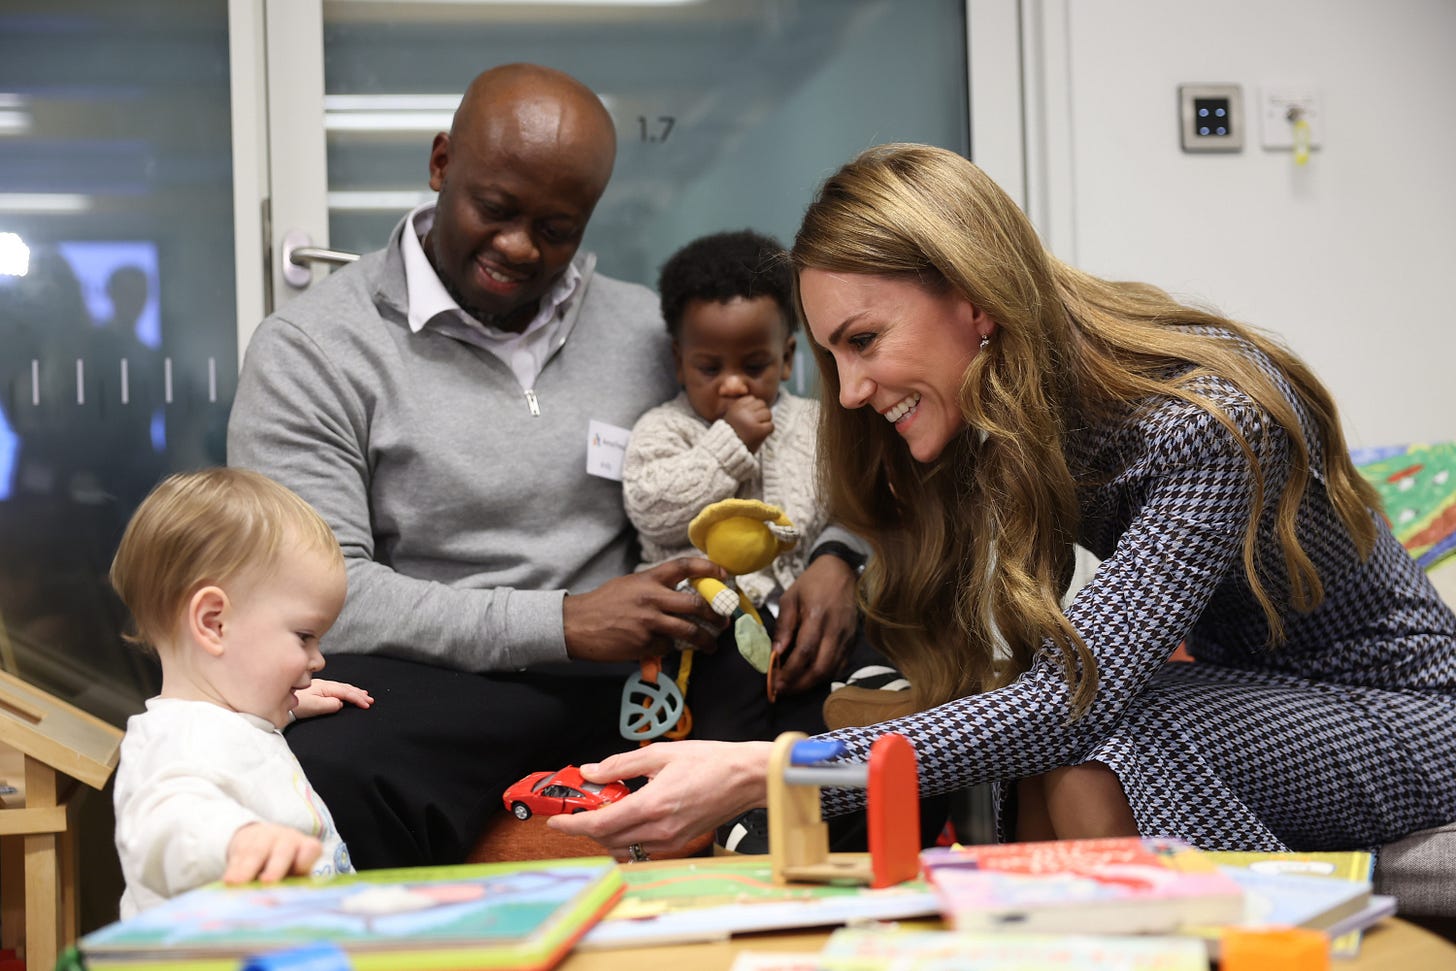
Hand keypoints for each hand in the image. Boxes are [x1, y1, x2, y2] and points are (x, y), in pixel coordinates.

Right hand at [224, 822, 321, 883]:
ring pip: (257, 852)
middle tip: (267, 882)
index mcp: (307, 848)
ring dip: (246, 869)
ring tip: (236, 884)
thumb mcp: (293, 877)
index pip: (310, 850)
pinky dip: (233, 869)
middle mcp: (289, 839)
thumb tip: (280, 909)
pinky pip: (239, 853)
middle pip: (283, 851)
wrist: (265, 845)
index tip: (296, 873)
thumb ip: (291, 890)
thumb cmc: (285, 870)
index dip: (304, 860)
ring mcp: (266, 836)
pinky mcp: (245, 840)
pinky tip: (228, 881)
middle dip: (275, 867)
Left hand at [293, 678, 373, 719]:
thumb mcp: (313, 706)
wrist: (280, 703)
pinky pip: (336, 689)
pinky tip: (345, 693)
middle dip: (358, 694)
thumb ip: (329, 704)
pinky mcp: (316, 691)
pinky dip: (345, 691)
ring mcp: (320, 687)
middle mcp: (324, 685)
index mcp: (325, 688)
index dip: (357, 698)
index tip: (367, 704)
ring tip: (363, 694)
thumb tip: (340, 703)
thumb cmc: (295, 706)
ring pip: (341, 688)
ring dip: (353, 691)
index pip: (345, 692)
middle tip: (370, 700)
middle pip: (345, 688)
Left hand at [546, 740, 772, 858]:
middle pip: (607, 840)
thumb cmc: (711, 762)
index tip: (556, 821)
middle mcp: (659, 829)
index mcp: (651, 805)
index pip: (600, 824)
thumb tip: (591, 772)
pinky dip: (626, 838)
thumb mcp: (661, 753)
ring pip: (623, 848)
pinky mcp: (680, 843)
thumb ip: (621, 764)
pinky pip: (643, 848)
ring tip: (602, 812)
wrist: (747, 778)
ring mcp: (671, 840)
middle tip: (576, 810)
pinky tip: (627, 819)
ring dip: (605, 835)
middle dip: (585, 828)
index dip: (573, 825)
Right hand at [564, 558, 728, 660]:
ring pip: (689, 631)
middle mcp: (652, 598)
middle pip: (695, 604)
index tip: (724, 574)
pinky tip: (669, 649)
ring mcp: (649, 623)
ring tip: (711, 645)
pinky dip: (671, 649)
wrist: (576, 624)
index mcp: (649, 579)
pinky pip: (668, 647)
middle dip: (715, 615)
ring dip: (705, 640)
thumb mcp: (630, 585)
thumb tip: (682, 595)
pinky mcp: (644, 644)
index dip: (707, 569)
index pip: (683, 567)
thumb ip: (655, 588)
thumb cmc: (603, 603)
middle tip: (723, 621)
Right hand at [722, 396, 773, 452]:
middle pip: (762, 404)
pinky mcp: (759, 431)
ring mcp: (751, 421)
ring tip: (758, 429)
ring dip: (766, 421)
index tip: (749, 417)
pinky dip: (768, 431)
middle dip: (761, 413)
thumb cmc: (730, 435)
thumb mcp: (731, 417)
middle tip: (757, 424)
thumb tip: (759, 402)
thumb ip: (742, 409)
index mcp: (735, 407)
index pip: (752, 398)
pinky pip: (771, 425)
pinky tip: (761, 435)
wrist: (726, 452)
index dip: (753, 408)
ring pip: (768, 413)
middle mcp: (743, 412)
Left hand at [771, 554, 858, 696]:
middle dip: (800, 684)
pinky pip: (841, 665)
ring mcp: (847, 637)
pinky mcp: (853, 640)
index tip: (775, 681)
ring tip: (794, 687)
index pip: (804, 652)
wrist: (841, 570)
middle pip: (820, 668)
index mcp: (817, 617)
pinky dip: (826, 676)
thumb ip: (784, 625)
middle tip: (783, 689)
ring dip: (811, 683)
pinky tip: (812, 677)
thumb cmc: (812, 583)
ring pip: (831, 670)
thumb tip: (776, 652)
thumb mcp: (790, 597)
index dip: (789, 671)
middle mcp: (835, 630)